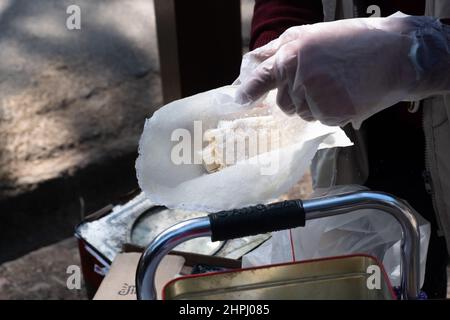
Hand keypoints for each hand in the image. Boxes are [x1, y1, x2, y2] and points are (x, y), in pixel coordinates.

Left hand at [236, 13, 449, 127]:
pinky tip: (344, 94)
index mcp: (291, 55)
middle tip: (320, 78)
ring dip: (313, 104)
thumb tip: (252, 63)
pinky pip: (319, 120)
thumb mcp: (310, 34)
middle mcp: (299, 77)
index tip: (239, 100)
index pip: (260, 79)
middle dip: (295, 96)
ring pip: (301, 114)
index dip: (248, 91)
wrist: (394, 54)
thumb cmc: (352, 40)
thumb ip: (277, 49)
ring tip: (336, 84)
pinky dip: (329, 112)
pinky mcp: (332, 113)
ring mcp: (316, 97)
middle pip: (282, 103)